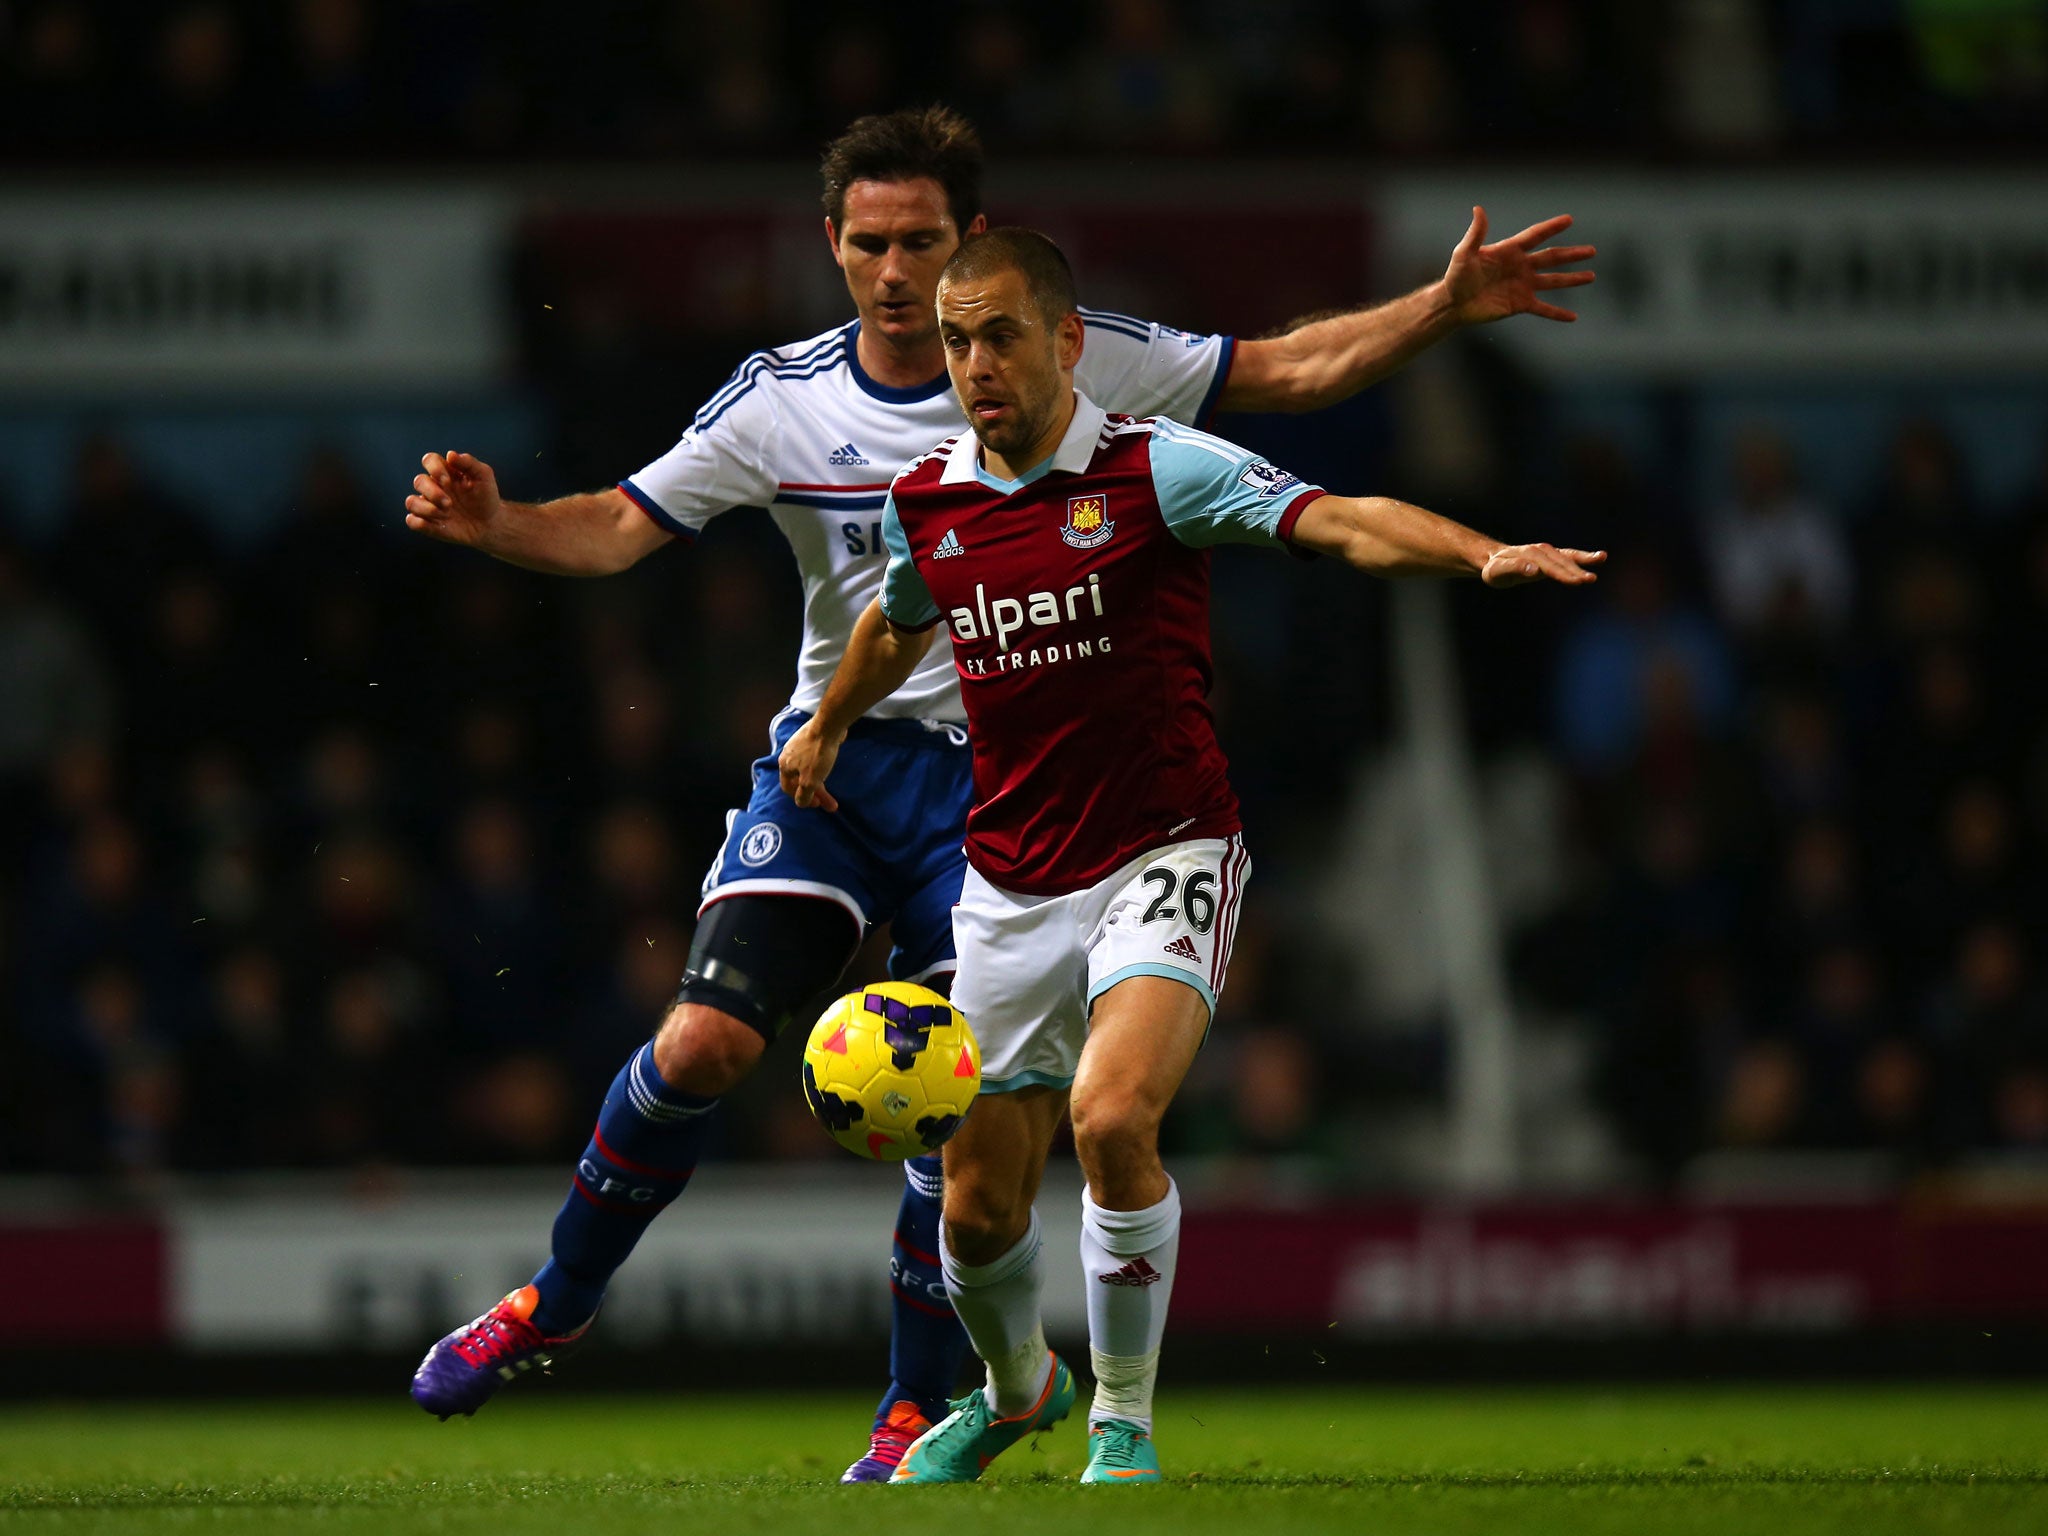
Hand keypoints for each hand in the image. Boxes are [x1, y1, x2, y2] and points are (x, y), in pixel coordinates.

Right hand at [405, 451, 503, 546]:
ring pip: (411, 502)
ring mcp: (430, 505)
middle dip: (433, 492)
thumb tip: (450, 454)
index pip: (429, 460)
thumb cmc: (486, 497)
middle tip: (449, 503)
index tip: (448, 480)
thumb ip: (469, 463)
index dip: (434, 468)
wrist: (490, 524)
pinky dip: (419, 522)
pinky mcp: (428, 524)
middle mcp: (434, 487)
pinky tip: (439, 524)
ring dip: (426, 508)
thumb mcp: (484, 476)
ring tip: (445, 514)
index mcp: (445, 472)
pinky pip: (412, 521)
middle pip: (419, 481)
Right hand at [778, 720, 843, 811]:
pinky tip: (828, 772)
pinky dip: (820, 770)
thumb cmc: (817, 754)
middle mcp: (788, 756)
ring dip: (820, 784)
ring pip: (807, 770)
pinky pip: (813, 760)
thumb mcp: (810, 780)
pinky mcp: (811, 740)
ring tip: (832, 792)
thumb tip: (800, 803)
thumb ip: (804, 795)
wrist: (828, 726)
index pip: (788, 789)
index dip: (802, 799)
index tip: (817, 804)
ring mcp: (799, 747)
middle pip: (800, 781)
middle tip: (830, 803)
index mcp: (785, 766)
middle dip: (816, 794)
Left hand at [1442, 207, 1595, 325]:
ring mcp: (1522, 285)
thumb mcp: (1465, 253)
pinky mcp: (1520, 304)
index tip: (1569, 220)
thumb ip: (1476, 234)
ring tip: (1591, 276)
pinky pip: (1543, 309)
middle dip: (1572, 255)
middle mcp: (1520, 266)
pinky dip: (1557, 313)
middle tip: (1592, 251)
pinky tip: (1573, 317)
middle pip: (1551, 258)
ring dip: (1572, 279)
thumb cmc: (1457, 276)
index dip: (1551, 228)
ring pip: (1553, 281)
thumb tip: (1478, 209)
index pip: (1535, 236)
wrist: (1453, 304)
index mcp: (1510, 250)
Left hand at [1481, 544, 1605, 587]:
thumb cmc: (1494, 568)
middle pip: (1560, 561)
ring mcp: (1546, 552)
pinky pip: (1568, 555)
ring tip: (1601, 558)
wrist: (1492, 559)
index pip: (1547, 567)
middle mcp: (1539, 550)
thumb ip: (1514, 568)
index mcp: (1528, 555)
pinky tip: (1598, 557)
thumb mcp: (1497, 571)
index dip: (1561, 574)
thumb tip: (1533, 569)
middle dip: (1575, 570)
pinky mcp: (1551, 556)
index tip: (1575, 581)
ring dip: (1583, 560)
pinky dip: (1582, 556)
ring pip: (1567, 556)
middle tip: (1590, 579)